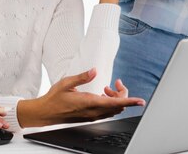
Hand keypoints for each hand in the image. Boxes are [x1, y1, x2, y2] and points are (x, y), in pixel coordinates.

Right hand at [17, 69, 144, 126]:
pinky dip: (110, 103)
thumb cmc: (54, 98)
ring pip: (113, 110)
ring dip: (115, 98)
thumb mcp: (66, 83)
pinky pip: (107, 112)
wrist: (46, 113)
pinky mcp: (90, 117)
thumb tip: (94, 71)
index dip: (130, 101)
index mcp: (89, 102)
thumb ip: (82, 76)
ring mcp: (92, 116)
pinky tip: (102, 95)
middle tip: (115, 83)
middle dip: (122, 94)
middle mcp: (93, 111)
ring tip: (107, 88)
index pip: (115, 103)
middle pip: (118, 106)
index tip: (140, 101)